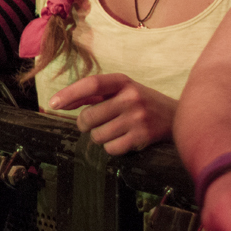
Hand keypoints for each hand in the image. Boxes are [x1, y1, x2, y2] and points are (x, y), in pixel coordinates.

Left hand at [48, 73, 176, 154]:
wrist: (178, 117)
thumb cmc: (141, 102)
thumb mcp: (121, 91)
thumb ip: (93, 94)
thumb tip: (61, 102)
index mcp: (122, 82)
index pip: (91, 85)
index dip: (70, 94)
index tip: (53, 103)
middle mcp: (130, 97)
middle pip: (89, 117)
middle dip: (85, 124)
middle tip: (93, 123)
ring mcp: (137, 118)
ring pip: (98, 136)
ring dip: (100, 136)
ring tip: (114, 130)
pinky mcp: (143, 137)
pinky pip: (111, 148)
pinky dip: (112, 147)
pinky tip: (123, 139)